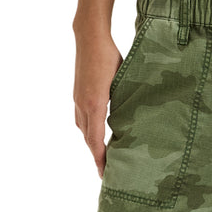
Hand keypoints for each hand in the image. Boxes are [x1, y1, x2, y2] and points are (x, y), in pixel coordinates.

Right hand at [73, 33, 122, 177]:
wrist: (90, 37)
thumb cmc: (110, 56)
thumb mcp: (122, 80)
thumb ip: (125, 101)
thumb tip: (133, 120)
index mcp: (95, 104)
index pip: (95, 140)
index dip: (99, 159)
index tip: (104, 173)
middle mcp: (82, 105)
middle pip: (87, 138)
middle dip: (96, 156)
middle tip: (106, 172)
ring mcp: (78, 100)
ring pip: (83, 129)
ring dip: (92, 144)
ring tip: (102, 156)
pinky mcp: (78, 94)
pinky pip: (82, 119)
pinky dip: (89, 130)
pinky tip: (96, 133)